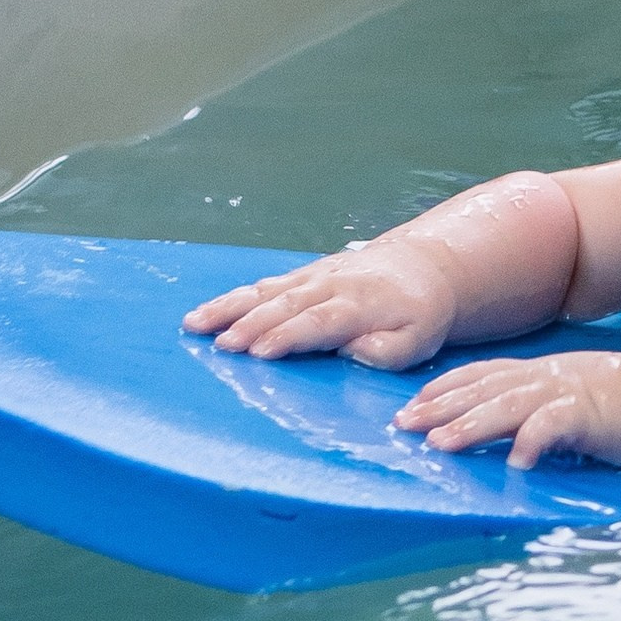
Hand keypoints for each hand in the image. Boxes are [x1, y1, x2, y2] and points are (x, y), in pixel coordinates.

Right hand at [180, 241, 454, 366]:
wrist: (424, 268)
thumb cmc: (419, 314)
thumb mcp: (417, 341)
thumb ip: (387, 351)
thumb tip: (350, 351)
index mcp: (359, 305)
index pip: (318, 322)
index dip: (287, 336)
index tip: (258, 352)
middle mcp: (331, 286)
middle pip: (284, 305)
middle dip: (250, 324)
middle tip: (221, 344)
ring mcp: (313, 277)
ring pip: (266, 291)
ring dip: (230, 308)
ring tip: (195, 324)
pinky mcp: (302, 275)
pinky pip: (263, 285)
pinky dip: (234, 297)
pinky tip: (206, 312)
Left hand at [395, 351, 620, 469]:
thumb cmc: (618, 406)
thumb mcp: (567, 396)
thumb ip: (533, 408)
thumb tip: (500, 433)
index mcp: (538, 371)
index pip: (481, 374)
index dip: (444, 388)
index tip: (411, 403)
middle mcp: (544, 377)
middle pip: (483, 389)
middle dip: (440, 407)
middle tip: (403, 425)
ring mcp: (564, 393)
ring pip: (506, 406)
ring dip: (470, 426)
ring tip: (439, 445)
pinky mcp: (586, 415)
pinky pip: (552, 427)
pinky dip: (532, 442)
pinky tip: (515, 464)